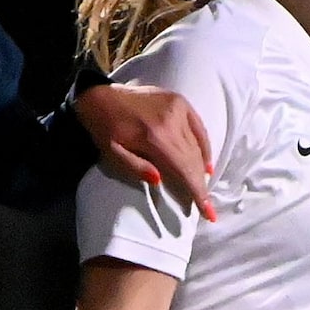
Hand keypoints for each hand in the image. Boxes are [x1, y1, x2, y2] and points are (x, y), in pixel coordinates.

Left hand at [75, 82, 217, 219]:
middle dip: (200, 184)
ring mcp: (178, 108)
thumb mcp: (111, 153)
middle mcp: (172, 121)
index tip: (208, 212)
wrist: (100, 97)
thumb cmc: (104, 128)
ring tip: (203, 187)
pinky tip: (206, 163)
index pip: (184, 168)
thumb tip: (158, 181)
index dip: (197, 192)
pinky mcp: (180, 102)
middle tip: (206, 206)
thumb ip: (135, 167)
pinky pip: (199, 128)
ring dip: (201, 168)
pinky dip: (204, 146)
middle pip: (193, 159)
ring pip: (197, 145)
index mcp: (154, 136)